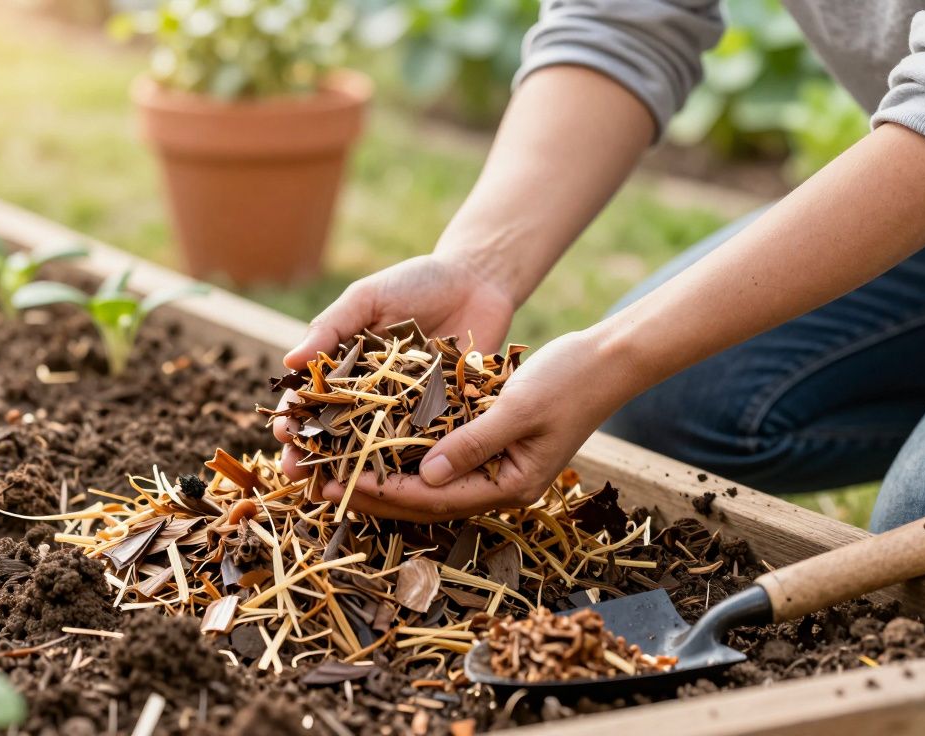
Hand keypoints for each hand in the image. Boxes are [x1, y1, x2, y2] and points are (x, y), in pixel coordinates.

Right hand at [273, 254, 516, 478]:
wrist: (477, 280)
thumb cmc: (415, 282)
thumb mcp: (368, 298)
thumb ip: (332, 327)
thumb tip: (289, 361)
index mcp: (346, 367)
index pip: (312, 398)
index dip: (295, 417)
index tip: (282, 432)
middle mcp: (372, 395)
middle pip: (335, 431)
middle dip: (313, 454)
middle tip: (296, 472)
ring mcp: (406, 410)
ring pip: (373, 447)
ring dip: (351, 469)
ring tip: (333, 486)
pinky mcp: (442, 417)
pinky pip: (422, 444)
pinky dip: (406, 465)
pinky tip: (392, 484)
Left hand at [313, 330, 633, 521]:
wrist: (607, 360)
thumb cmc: (569, 381)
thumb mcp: (518, 408)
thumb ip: (473, 443)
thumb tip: (424, 475)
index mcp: (510, 487)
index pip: (433, 498)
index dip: (382, 490)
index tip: (338, 482)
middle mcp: (498, 484)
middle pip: (422, 497)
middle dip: (369, 490)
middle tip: (317, 484)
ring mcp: (494, 466)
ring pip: (424, 478)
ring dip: (379, 472)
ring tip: (332, 466)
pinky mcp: (489, 441)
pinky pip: (437, 453)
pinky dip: (402, 448)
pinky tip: (369, 438)